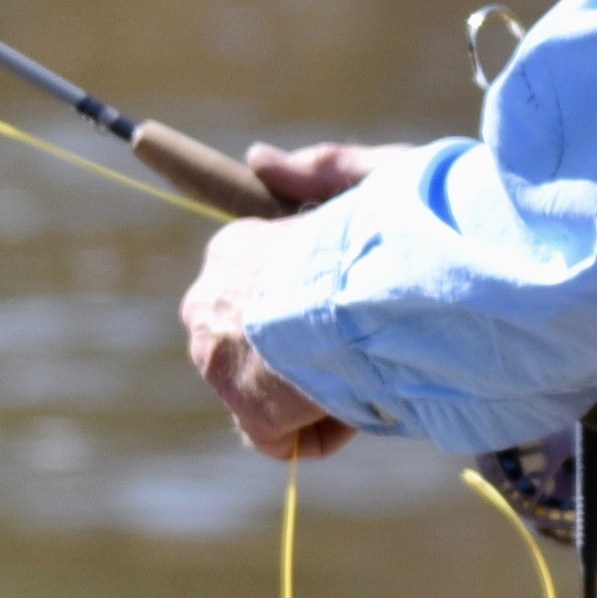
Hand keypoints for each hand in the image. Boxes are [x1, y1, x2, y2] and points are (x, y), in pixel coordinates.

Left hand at [176, 140, 386, 464]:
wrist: (384, 290)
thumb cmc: (387, 232)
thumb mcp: (365, 181)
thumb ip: (317, 171)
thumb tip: (257, 159)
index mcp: (234, 249)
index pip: (255, 289)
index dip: (305, 307)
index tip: (351, 308)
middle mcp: (209, 301)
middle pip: (251, 344)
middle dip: (300, 355)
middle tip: (360, 347)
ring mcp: (220, 359)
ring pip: (266, 392)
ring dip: (314, 391)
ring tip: (364, 372)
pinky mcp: (249, 410)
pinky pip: (282, 438)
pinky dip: (323, 432)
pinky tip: (358, 404)